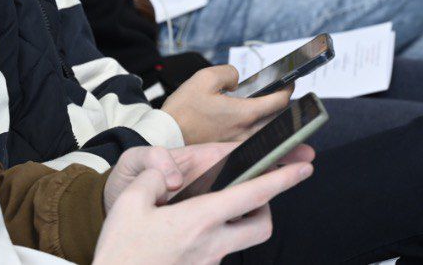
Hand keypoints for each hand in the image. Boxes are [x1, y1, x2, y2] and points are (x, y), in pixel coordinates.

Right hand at [94, 143, 313, 264]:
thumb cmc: (119, 253)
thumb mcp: (128, 204)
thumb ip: (153, 178)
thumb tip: (168, 173)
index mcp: (200, 220)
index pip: (254, 194)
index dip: (284, 178)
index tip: (304, 167)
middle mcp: (212, 245)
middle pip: (262, 225)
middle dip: (266, 208)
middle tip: (251, 195)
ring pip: (239, 242)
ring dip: (236, 226)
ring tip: (208, 215)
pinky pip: (216, 256)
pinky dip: (211, 242)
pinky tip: (185, 238)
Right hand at [161, 65, 293, 144]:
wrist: (165, 137)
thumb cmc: (183, 110)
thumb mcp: (204, 78)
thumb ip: (229, 73)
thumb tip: (238, 79)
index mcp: (244, 113)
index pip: (279, 102)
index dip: (288, 90)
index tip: (290, 84)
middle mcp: (246, 133)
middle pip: (279, 122)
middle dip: (289, 113)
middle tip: (292, 104)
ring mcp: (239, 146)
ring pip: (269, 138)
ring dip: (281, 131)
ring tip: (287, 126)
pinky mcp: (230, 154)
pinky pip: (255, 148)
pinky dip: (264, 143)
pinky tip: (267, 141)